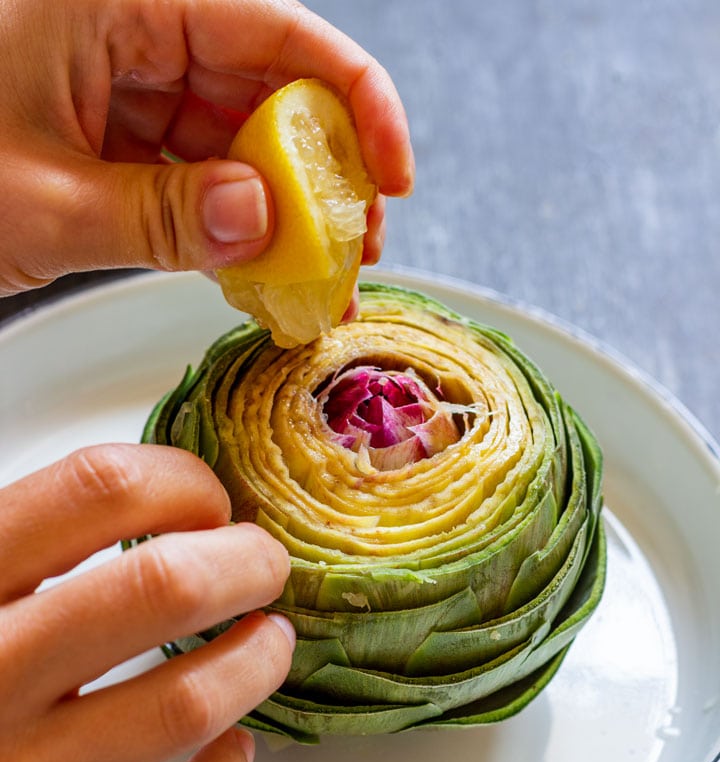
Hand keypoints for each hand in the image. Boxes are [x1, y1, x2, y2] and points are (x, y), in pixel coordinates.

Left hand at [0, 0, 413, 295]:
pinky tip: (265, 277)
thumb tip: (265, 220)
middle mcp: (136, 37)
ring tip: (319, 281)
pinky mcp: (126, 146)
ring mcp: (133, 93)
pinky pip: (206, 179)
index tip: (395, 170)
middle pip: (272, 87)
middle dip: (326, 171)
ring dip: (289, 213)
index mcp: (117, 4)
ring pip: (245, 140)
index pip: (272, 27)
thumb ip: (159, 213)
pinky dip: (238, 231)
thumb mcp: (42, 201)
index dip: (353, 95)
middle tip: (358, 248)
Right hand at [0, 444, 294, 761]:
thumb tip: (135, 497)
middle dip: (243, 564)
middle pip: (161, 589)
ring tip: (267, 642)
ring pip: (182, 705)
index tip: (205, 499)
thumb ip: (12, 545)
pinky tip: (229, 748)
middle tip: (262, 565)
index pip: (95, 492)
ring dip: (253, 663)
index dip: (178, 482)